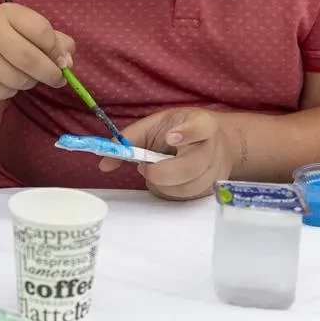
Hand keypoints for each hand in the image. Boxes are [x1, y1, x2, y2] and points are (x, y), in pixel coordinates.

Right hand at [0, 3, 75, 99]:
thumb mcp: (22, 27)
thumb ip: (52, 40)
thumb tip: (68, 61)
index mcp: (7, 13)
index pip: (41, 30)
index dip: (56, 49)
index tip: (62, 60)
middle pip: (31, 59)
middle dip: (51, 73)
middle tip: (58, 79)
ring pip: (21, 79)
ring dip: (31, 82)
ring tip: (25, 74)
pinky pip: (7, 91)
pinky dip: (13, 89)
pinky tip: (6, 79)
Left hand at [99, 108, 234, 200]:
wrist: (215, 143)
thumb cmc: (178, 130)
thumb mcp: (156, 124)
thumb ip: (130, 138)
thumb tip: (104, 163)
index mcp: (202, 124)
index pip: (201, 127)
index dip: (187, 133)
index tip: (169, 137)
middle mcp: (212, 148)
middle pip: (191, 166)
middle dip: (161, 172)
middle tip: (144, 167)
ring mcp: (214, 171)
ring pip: (188, 187)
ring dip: (162, 184)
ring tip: (152, 171)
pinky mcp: (210, 188)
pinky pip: (186, 197)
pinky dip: (168, 191)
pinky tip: (162, 180)